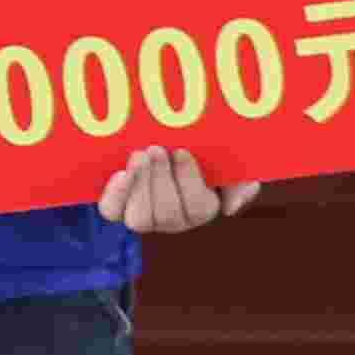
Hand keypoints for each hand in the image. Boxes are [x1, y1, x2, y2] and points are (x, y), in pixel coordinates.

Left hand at [101, 143, 259, 233]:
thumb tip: (228, 209)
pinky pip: (112, 211)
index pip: (198, 209)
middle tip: (157, 149)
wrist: (165, 135)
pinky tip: (121, 173)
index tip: (182, 151)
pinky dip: (116, 195)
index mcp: (200, 208)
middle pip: (168, 216)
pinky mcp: (117, 203)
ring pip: (140, 219)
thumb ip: (242, 183)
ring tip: (139, 155)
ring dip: (140, 187)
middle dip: (162, 181)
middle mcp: (172, 218)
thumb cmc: (203, 148)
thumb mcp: (231, 161)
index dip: (188, 181)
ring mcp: (143, 213)